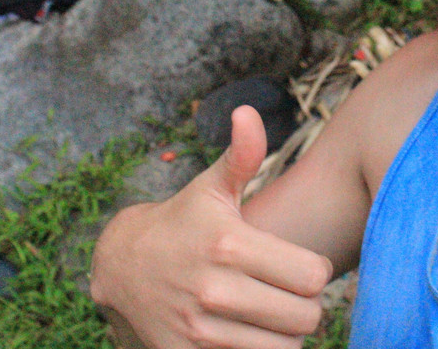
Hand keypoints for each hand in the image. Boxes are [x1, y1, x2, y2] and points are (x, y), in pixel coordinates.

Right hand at [90, 106, 332, 348]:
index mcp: (229, 243)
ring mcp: (199, 329)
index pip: (313, 275)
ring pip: (284, 348)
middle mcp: (214, 289)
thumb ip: (241, 155)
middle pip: (305, 316)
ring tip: (274, 313)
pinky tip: (253, 333)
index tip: (301, 265)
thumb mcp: (211, 187)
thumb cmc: (183, 221)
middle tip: (291, 292)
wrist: (121, 265)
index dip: (316, 271)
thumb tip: (248, 113)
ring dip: (286, 333)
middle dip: (306, 305)